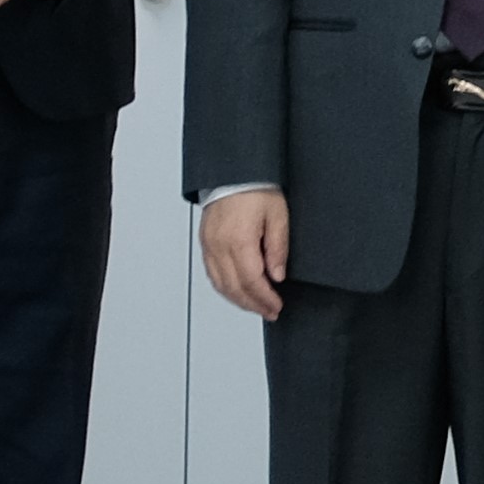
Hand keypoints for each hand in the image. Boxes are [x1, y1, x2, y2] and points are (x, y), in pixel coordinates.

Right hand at [197, 192, 287, 318]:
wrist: (234, 172)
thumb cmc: (257, 188)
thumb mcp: (278, 215)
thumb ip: (278, 248)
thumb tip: (277, 275)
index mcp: (239, 240)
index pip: (251, 280)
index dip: (264, 298)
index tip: (276, 306)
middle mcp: (219, 245)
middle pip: (234, 287)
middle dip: (253, 304)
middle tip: (270, 312)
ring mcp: (209, 245)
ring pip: (220, 284)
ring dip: (238, 300)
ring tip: (256, 307)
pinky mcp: (205, 243)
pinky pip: (212, 273)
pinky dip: (225, 287)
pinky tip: (237, 292)